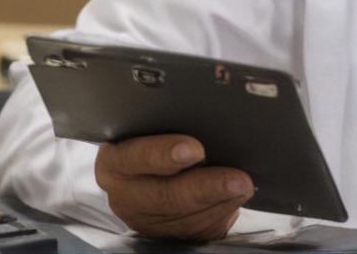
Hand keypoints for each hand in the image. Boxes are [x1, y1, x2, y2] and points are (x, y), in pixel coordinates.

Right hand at [94, 134, 254, 239]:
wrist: (158, 170)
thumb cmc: (157, 140)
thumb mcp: (155, 128)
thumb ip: (171, 126)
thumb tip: (209, 121)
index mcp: (114, 162)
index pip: (133, 158)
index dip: (164, 154)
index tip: (196, 150)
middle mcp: (125, 195)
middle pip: (164, 196)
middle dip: (205, 187)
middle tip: (236, 178)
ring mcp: (146, 220)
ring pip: (185, 217)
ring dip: (220, 201)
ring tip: (242, 186)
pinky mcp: (169, 236)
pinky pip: (198, 229)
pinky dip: (221, 213)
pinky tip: (235, 198)